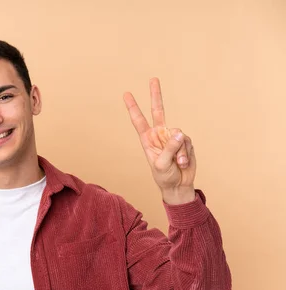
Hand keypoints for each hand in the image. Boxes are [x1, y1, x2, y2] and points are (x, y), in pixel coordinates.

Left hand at [123, 78, 195, 203]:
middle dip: (156, 95)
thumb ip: (170, 148)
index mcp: (147, 140)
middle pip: (158, 111)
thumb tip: (179, 132)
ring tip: (177, 163)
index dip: (133, 107)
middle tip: (153, 79)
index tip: (126, 94)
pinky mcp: (185, 141)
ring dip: (179, 151)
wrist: (179, 186)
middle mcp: (159, 135)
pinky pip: (188, 142)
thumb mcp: (162, 164)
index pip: (139, 120)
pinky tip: (183, 163)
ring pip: (178, 134)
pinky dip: (186, 153)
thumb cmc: (165, 177)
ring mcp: (173, 137)